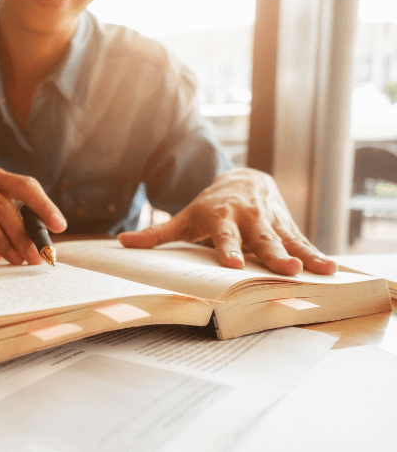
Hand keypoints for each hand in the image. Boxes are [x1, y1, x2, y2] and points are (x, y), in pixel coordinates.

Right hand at [0, 168, 66, 264]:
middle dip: (22, 235)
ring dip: (2, 241)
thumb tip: (48, 245)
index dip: (44, 205)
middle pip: (3, 205)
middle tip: (34, 257)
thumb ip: (25, 225)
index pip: (25, 185)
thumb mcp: (5, 220)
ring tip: (16, 260)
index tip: (59, 227)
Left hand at [118, 168, 337, 275]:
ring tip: (313, 270)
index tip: (232, 264)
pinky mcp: (287, 227)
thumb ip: (156, 234)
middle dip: (272, 253)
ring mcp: (271, 222)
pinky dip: (316, 255)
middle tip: (284, 269)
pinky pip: (303, 242)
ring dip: (299, 255)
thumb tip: (121, 242)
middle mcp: (249, 218)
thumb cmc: (209, 207)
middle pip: (261, 239)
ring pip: (286, 240)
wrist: (243, 180)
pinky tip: (331, 270)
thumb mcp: (184, 217)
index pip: (224, 236)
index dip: (228, 249)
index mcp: (221, 217)